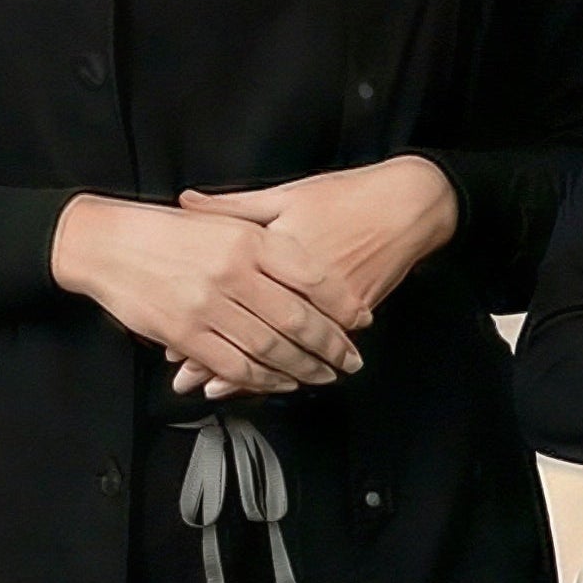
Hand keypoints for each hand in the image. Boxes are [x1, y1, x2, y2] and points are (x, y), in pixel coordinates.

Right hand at [51, 193, 363, 397]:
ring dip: (304, 368)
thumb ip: (270, 243)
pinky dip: (264, 379)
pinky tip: (281, 382)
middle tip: (351, 360)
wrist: (105, 242)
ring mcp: (208, 306)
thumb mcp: (226, 221)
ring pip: (271, 348)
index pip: (312, 277)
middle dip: (332, 346)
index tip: (361, 320)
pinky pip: (235, 365)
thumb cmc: (169, 231)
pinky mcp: (185, 334)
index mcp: (248, 241)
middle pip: (298, 319)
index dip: (342, 304)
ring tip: (324, 376)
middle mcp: (232, 273)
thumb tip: (320, 272)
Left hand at [171, 158, 456, 393]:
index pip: (229, 295)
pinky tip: (280, 379)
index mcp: (276, 250)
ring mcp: (330, 301)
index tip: (174, 348)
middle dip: (218, 359)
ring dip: (252, 371)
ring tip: (223, 389)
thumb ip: (233, 205)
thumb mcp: (285, 193)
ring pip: (286, 346)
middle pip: (254, 329)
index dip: (200, 322)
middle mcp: (301, 282)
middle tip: (191, 383)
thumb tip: (186, 202)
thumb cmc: (347, 195)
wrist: (408, 205)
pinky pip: (318, 345)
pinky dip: (296, 363)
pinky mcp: (355, 309)